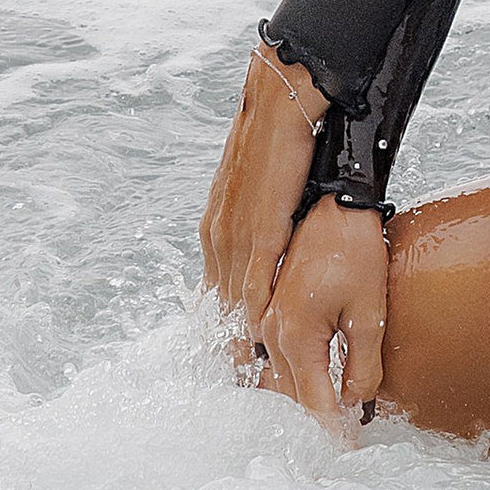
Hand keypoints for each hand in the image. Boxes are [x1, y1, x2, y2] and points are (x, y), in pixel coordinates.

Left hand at [199, 39, 323, 349]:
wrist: (275, 107)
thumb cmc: (271, 144)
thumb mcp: (253, 190)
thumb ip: (252, 221)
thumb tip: (263, 242)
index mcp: (215, 229)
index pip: (214, 291)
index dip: (220, 325)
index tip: (226, 357)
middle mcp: (217, 237)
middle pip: (218, 306)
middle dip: (224, 344)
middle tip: (234, 382)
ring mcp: (235, 235)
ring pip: (233, 301)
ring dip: (240, 339)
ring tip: (251, 374)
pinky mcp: (260, 229)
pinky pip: (255, 281)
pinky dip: (257, 312)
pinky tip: (263, 336)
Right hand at [260, 200, 388, 432]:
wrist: (336, 203)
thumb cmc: (355, 250)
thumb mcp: (369, 311)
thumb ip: (363, 365)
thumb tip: (357, 404)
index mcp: (296, 334)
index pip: (313, 401)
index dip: (332, 429)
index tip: (349, 450)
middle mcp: (273, 331)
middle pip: (291, 394)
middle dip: (318, 420)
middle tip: (344, 441)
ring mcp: (268, 318)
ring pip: (282, 376)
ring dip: (305, 398)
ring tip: (333, 419)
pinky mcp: (272, 307)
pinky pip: (278, 354)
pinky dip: (294, 375)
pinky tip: (314, 383)